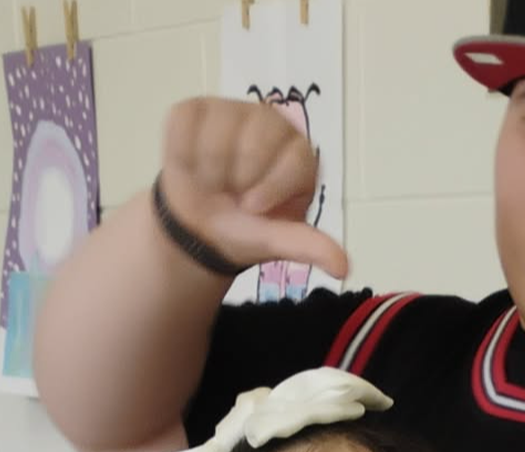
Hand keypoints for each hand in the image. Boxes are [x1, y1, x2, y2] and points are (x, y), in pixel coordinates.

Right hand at [157, 97, 347, 277]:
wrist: (200, 224)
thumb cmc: (248, 226)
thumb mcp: (278, 241)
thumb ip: (309, 246)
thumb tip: (342, 268)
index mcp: (301, 155)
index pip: (293, 161)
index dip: (268, 190)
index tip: (253, 208)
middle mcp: (273, 124)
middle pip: (253, 145)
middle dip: (236, 182)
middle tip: (233, 196)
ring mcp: (235, 111)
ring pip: (216, 133)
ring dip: (207, 171)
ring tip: (213, 184)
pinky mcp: (198, 109)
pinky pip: (183, 124)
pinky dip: (182, 155)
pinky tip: (192, 168)